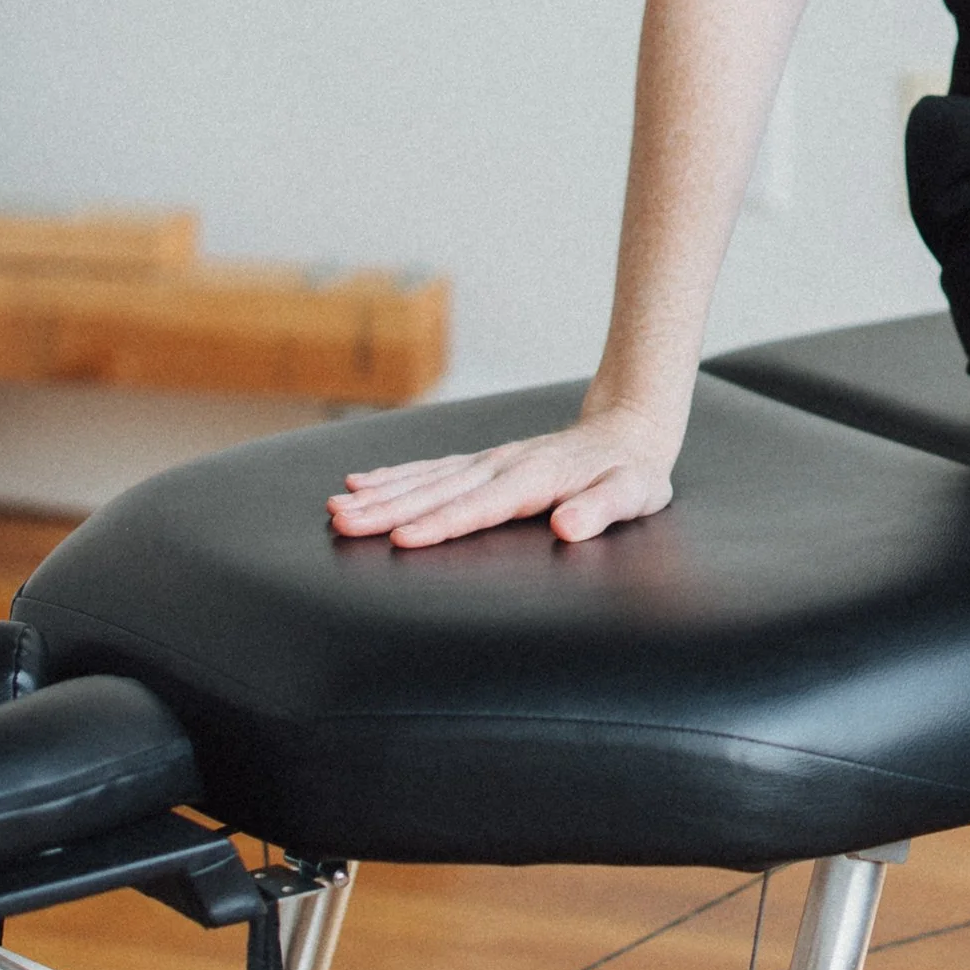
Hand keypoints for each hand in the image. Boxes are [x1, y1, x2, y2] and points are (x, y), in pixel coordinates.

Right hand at [327, 397, 679, 547]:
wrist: (629, 429)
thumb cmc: (632, 471)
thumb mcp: (632, 494)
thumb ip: (601, 509)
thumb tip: (568, 527)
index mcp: (534, 479)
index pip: (481, 506)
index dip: (442, 523)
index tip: (402, 540)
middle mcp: (503, 465)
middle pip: (439, 490)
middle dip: (388, 508)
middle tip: (342, 523)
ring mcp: (490, 460)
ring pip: (426, 478)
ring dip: (380, 493)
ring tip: (337, 506)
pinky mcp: (483, 461)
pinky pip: (431, 468)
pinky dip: (395, 474)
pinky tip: (361, 481)